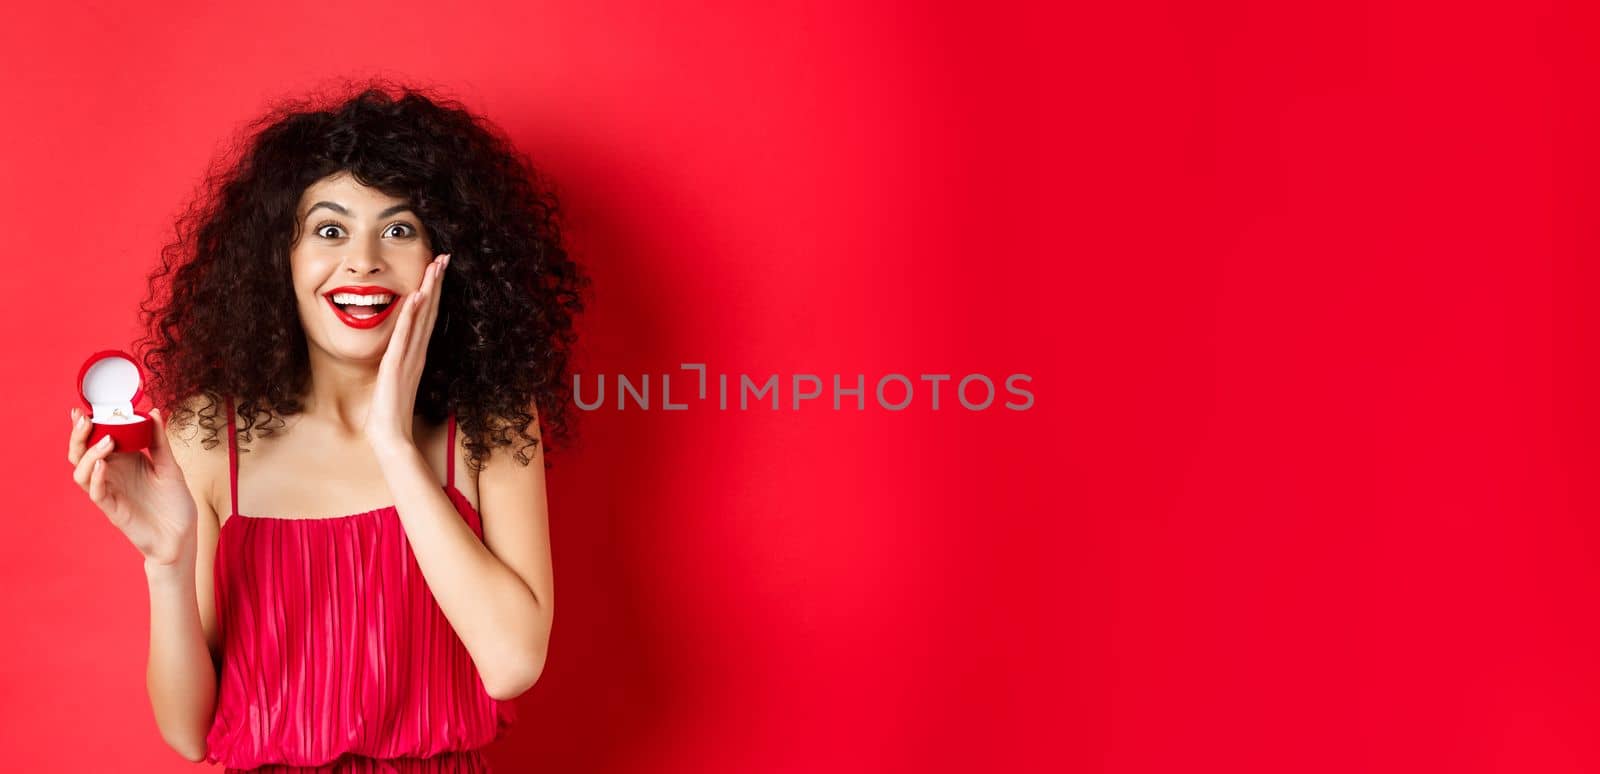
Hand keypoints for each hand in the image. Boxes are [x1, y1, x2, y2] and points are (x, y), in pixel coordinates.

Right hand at [67, 406, 197, 566]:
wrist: (181, 535)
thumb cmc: (174, 502)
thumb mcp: (170, 466)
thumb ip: (159, 441)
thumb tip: (154, 412)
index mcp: (123, 461)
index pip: (96, 440)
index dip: (85, 427)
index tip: (82, 410)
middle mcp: (111, 474)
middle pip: (81, 454)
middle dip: (79, 436)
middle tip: (86, 420)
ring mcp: (109, 491)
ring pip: (81, 472)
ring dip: (89, 455)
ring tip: (107, 441)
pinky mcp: (112, 509)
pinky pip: (96, 493)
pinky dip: (95, 478)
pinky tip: (103, 465)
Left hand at [366, 253, 448, 451]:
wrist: (390, 437)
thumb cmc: (389, 415)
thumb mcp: (393, 383)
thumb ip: (397, 366)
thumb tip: (395, 356)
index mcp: (415, 355)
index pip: (427, 318)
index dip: (434, 293)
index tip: (438, 271)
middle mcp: (417, 352)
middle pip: (430, 311)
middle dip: (437, 283)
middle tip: (444, 257)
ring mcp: (409, 357)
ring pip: (422, 317)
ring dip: (430, 290)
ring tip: (436, 266)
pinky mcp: (397, 364)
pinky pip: (405, 334)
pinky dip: (412, 314)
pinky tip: (417, 296)